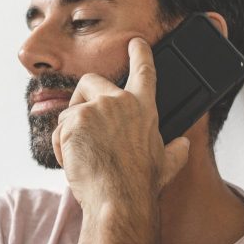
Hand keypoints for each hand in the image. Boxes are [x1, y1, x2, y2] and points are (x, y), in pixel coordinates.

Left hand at [51, 37, 191, 209]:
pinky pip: (60, 129)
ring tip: (82, 157)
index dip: (139, 53)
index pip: (144, 71)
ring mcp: (97, 108)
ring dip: (70, 132)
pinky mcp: (76, 119)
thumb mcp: (166, 165)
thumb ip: (175, 151)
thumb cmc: (141, 186)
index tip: (135, 43)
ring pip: (71, 110)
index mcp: (144, 108)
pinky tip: (73, 162)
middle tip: (82, 124)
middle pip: (91, 81)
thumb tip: (183, 145)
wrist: (119, 200)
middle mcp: (121, 102)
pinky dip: (62, 146)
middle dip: (81, 99)